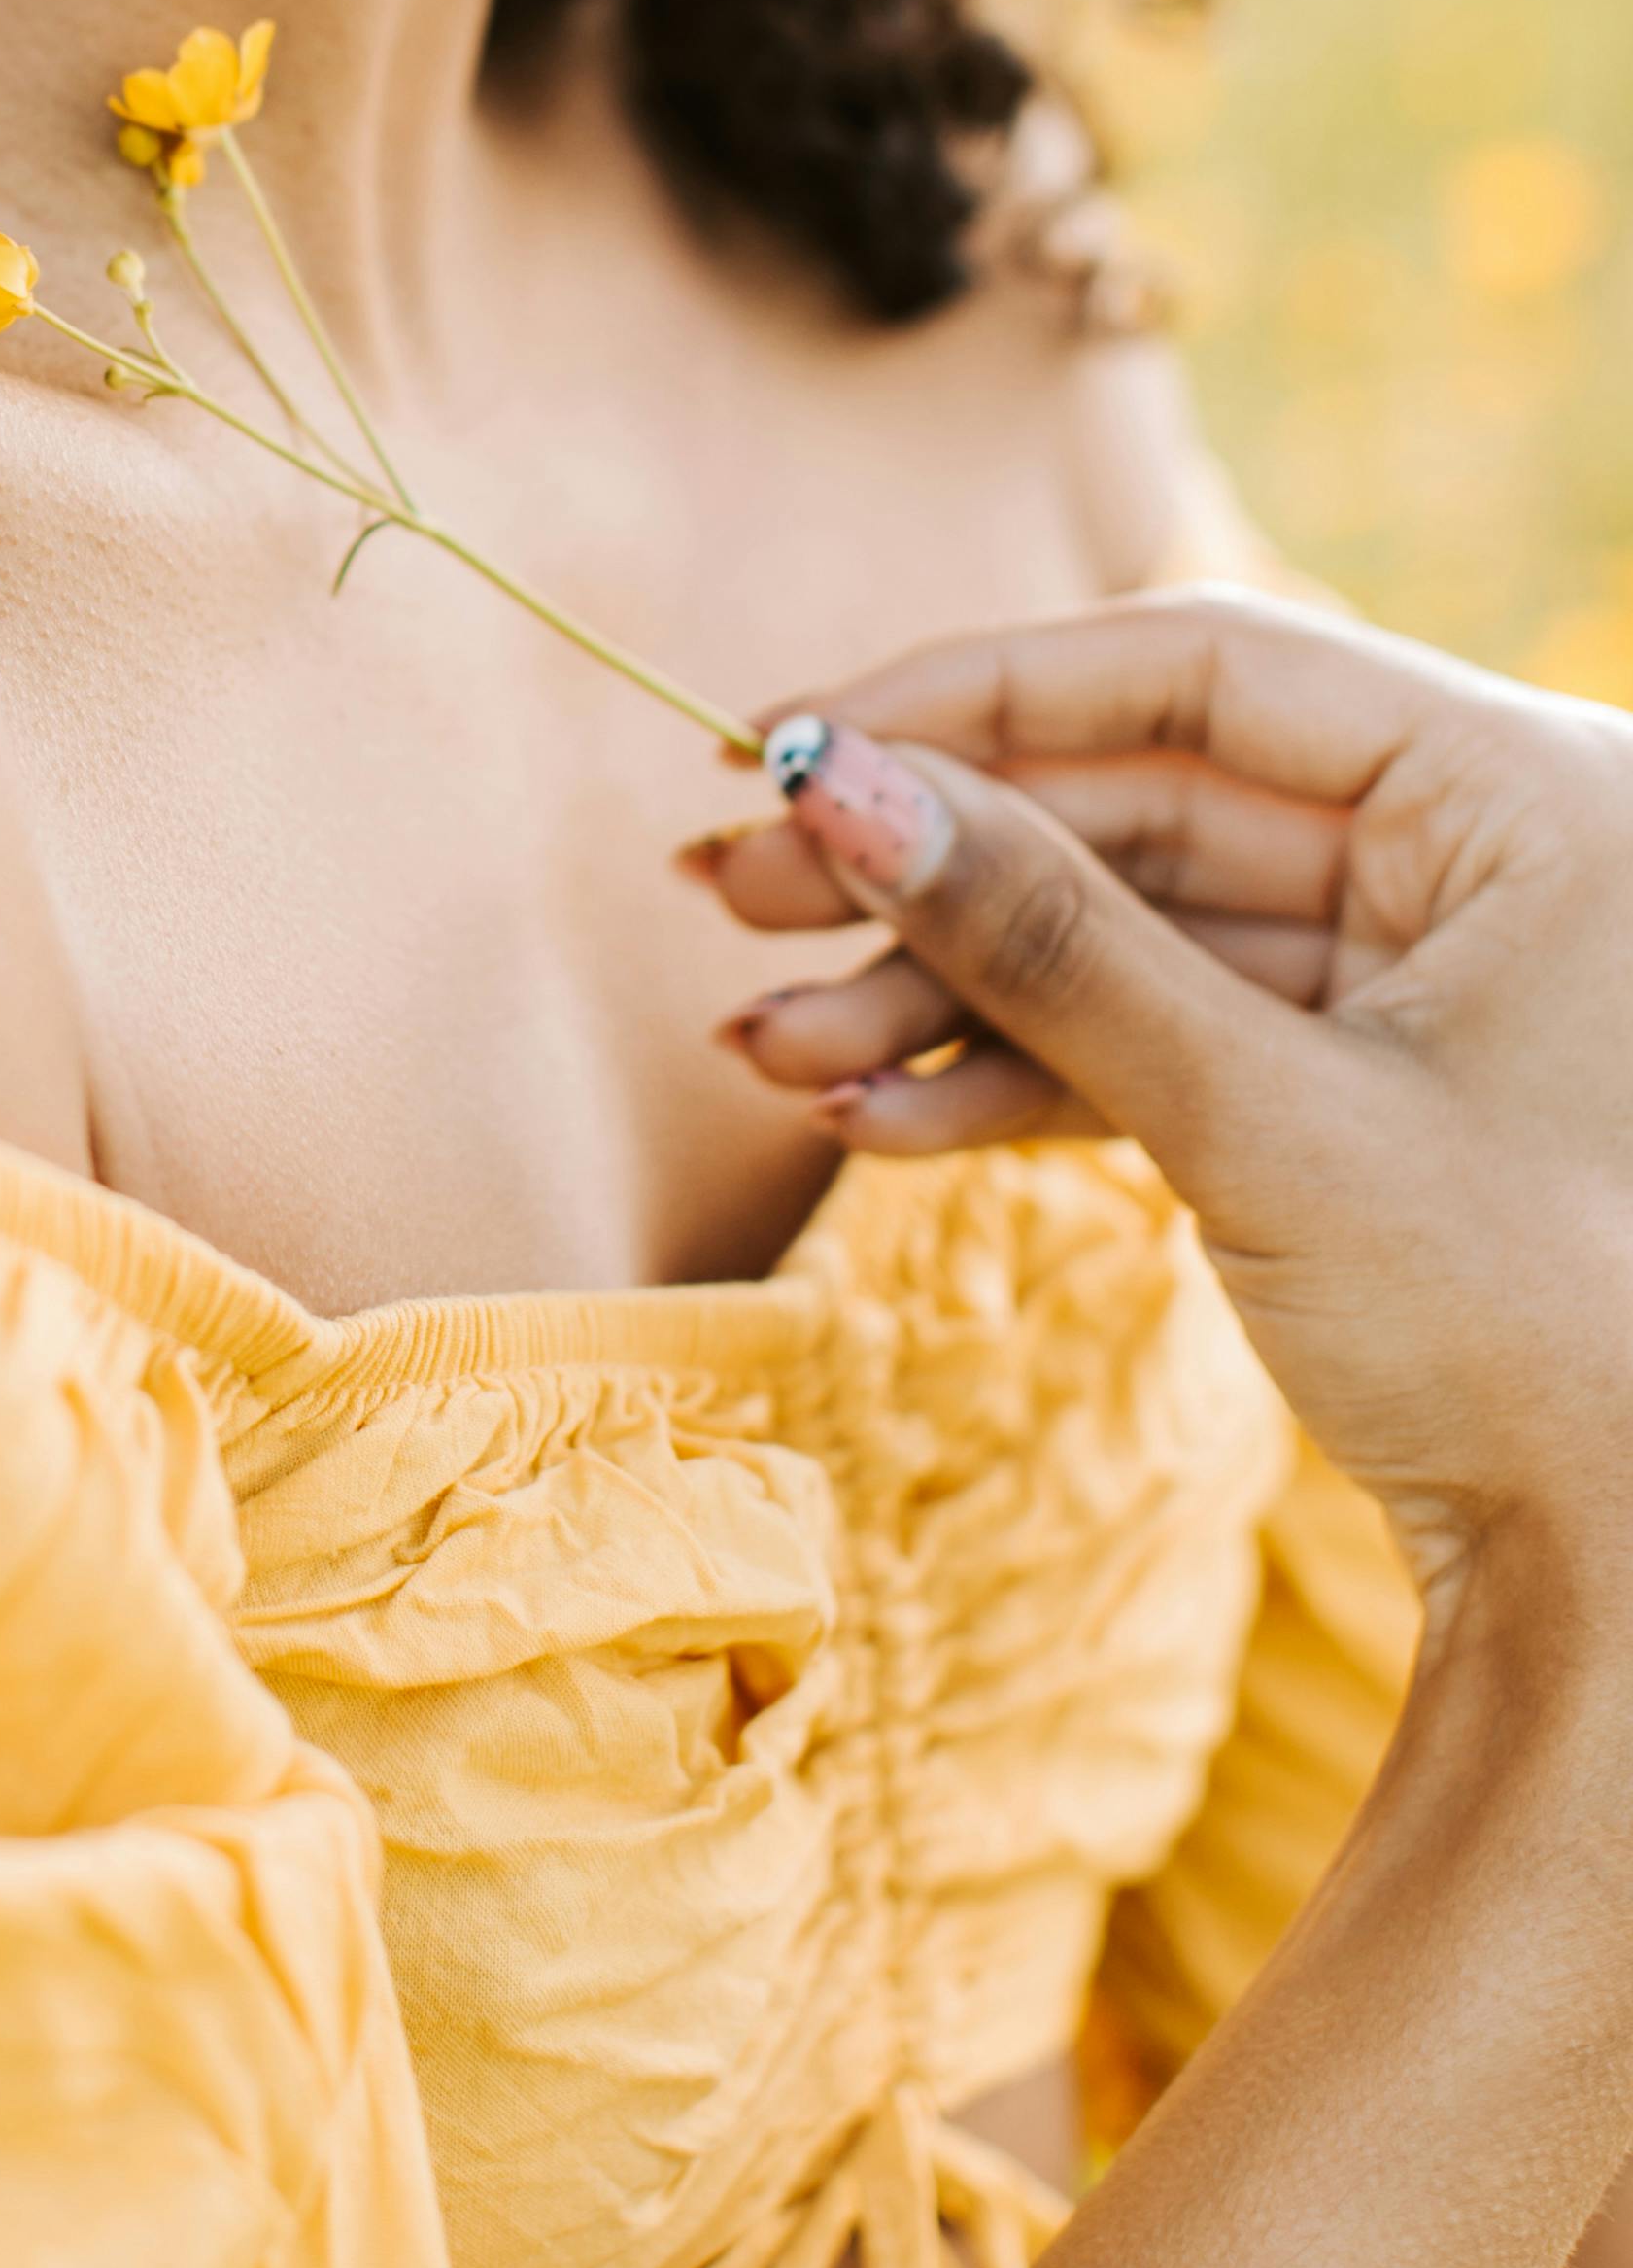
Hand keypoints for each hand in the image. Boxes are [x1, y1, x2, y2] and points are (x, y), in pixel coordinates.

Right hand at [688, 590, 1632, 1635]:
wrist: (1618, 1599)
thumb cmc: (1525, 1347)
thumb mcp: (1269, 1124)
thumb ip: (1050, 942)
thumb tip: (833, 779)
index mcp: (1532, 793)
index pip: (1208, 667)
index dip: (976, 692)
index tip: (786, 738)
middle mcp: (1485, 856)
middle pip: (1146, 798)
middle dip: (927, 865)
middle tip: (723, 889)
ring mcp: (1421, 979)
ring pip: (1130, 934)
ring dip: (937, 998)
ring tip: (766, 1055)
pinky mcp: (1358, 1092)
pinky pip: (1160, 1039)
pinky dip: (1016, 1081)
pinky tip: (864, 1119)